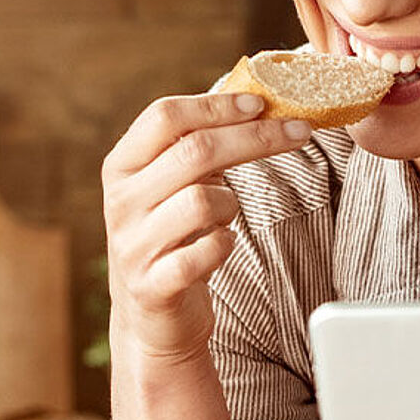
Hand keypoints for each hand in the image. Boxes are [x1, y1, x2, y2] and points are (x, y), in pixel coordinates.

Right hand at [102, 92, 312, 362]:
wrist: (152, 316)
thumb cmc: (172, 236)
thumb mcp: (173, 184)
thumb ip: (199, 146)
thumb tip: (255, 102)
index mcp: (122, 165)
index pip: (164, 116)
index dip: (215, 105)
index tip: (261, 103)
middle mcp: (120, 201)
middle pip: (193, 151)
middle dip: (255, 137)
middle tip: (299, 132)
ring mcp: (133, 244)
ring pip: (201, 200)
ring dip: (231, 202)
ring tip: (227, 214)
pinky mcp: (153, 285)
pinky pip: (204, 254)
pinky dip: (224, 245)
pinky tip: (222, 244)